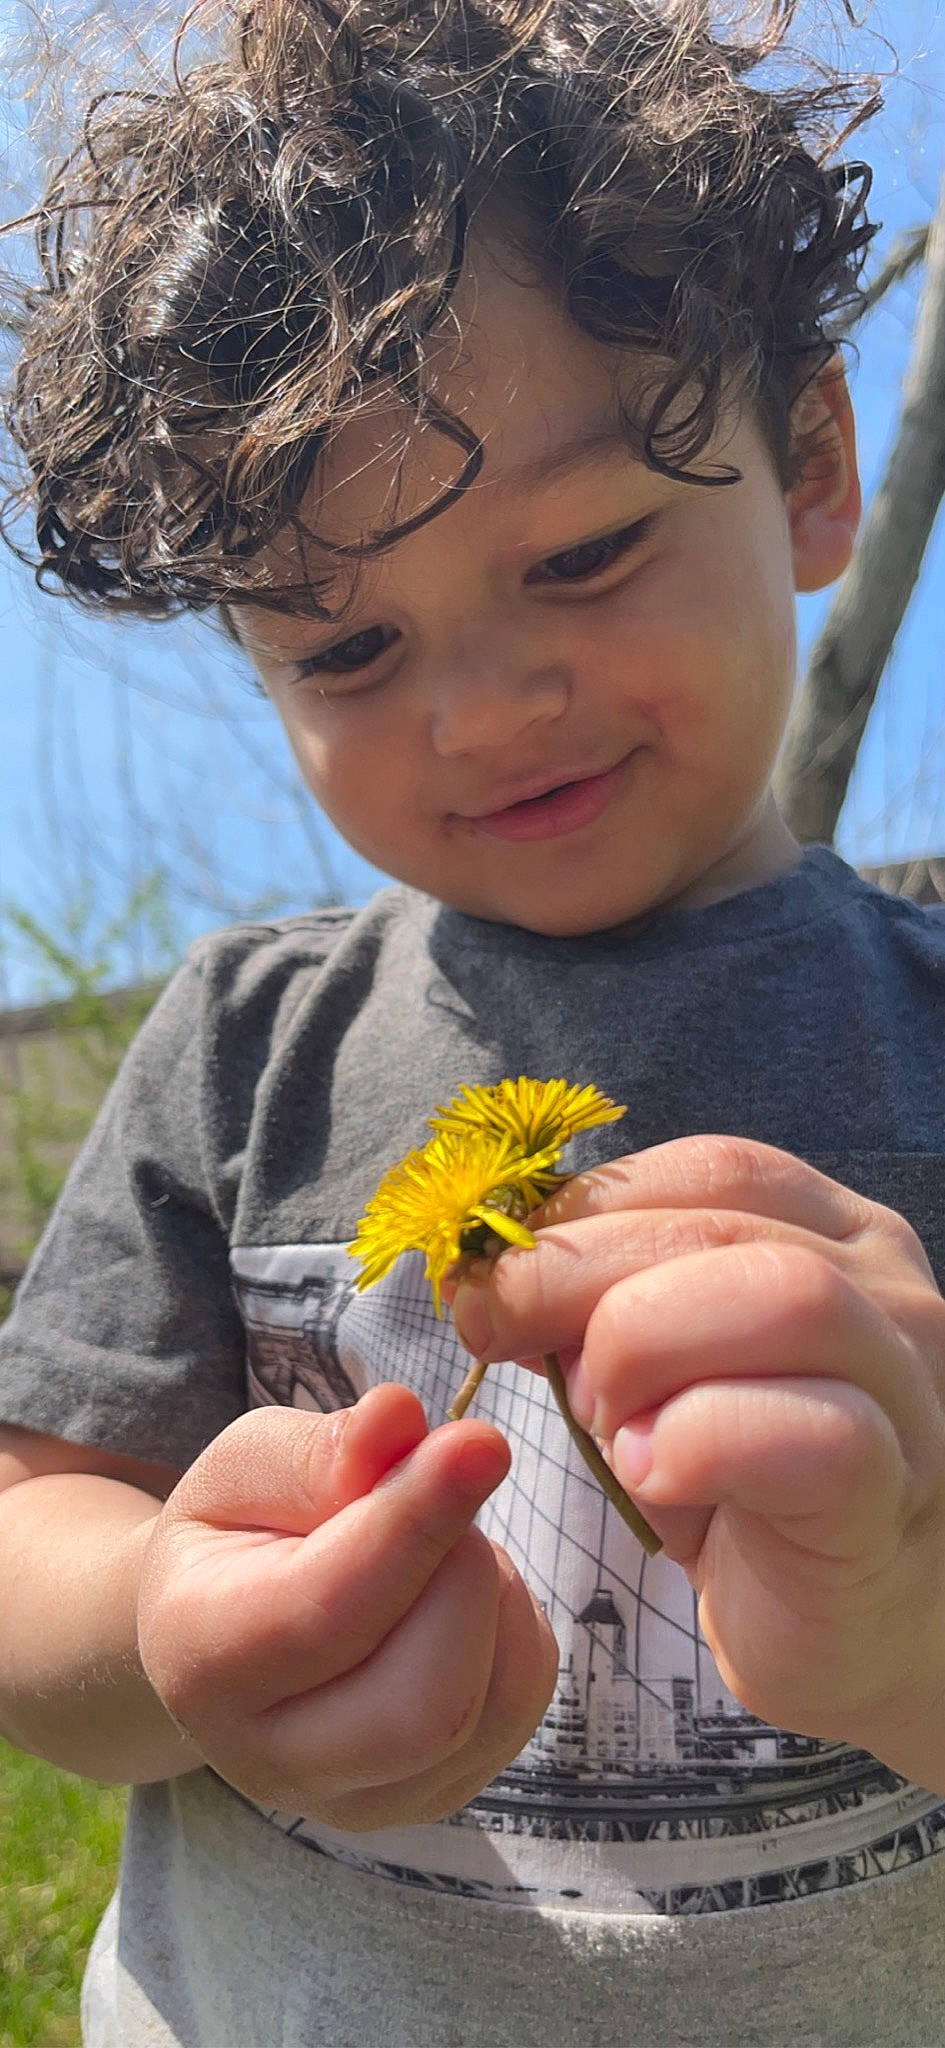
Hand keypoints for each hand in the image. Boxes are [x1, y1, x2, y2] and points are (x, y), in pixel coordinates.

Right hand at [137, 1384, 557, 1828]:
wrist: (230, 1628)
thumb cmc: (242, 1529)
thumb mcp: (254, 1464)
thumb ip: (321, 1449)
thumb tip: (401, 1419)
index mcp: (202, 1658)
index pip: (330, 1610)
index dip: (415, 1524)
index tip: (480, 1443)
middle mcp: (272, 1761)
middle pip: (424, 1704)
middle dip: (463, 1575)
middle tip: (442, 1491)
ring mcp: (356, 1801)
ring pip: (483, 1712)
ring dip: (492, 1595)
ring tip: (441, 1541)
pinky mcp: (429, 1800)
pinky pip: (518, 1708)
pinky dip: (514, 1627)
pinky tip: (458, 1591)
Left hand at [451, 1134, 944, 1786]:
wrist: (842, 1630)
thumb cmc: (743, 1495)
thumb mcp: (659, 1372)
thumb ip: (604, 1303)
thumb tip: (492, 1273)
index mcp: (833, 1234)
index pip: (708, 1169)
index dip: (583, 1206)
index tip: (494, 1271)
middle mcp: (888, 1291)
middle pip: (724, 1220)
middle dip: (573, 1270)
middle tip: (495, 1337)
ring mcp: (908, 1388)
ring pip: (786, 1296)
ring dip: (643, 1345)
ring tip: (602, 1420)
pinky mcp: (894, 1494)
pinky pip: (814, 1435)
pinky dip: (700, 1443)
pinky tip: (652, 1477)